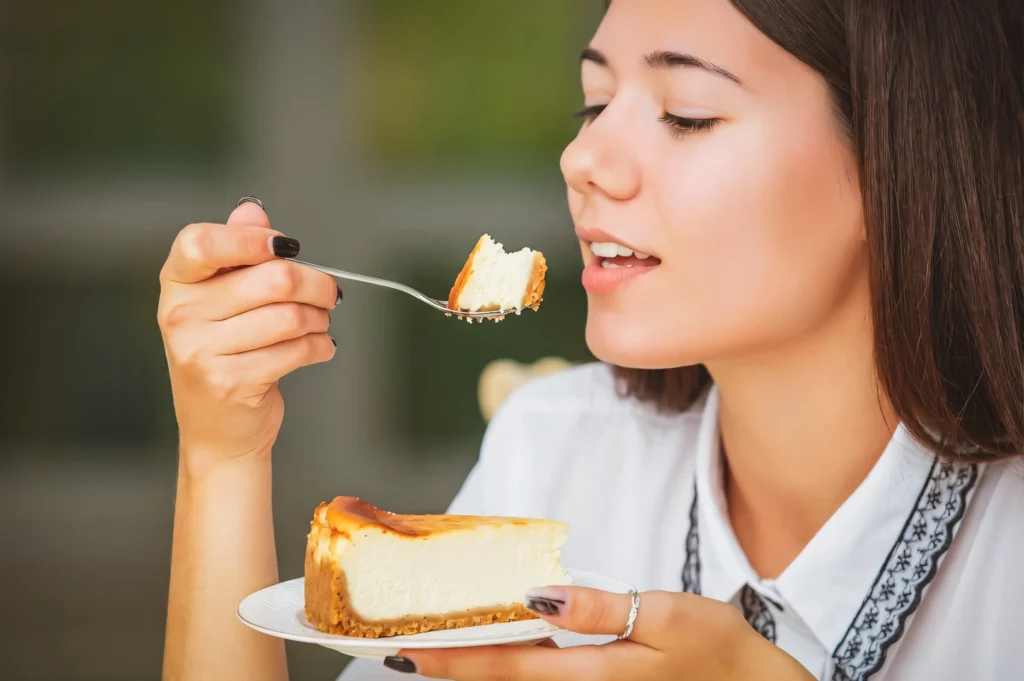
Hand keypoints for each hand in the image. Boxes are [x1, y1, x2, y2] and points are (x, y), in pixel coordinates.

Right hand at [157, 199, 340, 475]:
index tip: (286, 247)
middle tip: (328, 292)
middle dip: (316, 284)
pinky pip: (298, 350)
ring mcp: (201, 352)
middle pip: (273, 279)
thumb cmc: (225, 354)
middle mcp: (180, 315)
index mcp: (176, 284)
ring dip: (321, 319)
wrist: (217, 430)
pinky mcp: (231, 382)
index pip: (201, 242)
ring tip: (320, 324)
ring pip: (291, 316)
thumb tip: (252, 210)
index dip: (250, 238)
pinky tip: (320, 347)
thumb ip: (236, 251)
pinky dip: (321, 346)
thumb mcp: (222, 300)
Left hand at [392, 587, 813, 680]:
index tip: (408, 649)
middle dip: (454, 666)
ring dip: (479, 670)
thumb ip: (601, 611)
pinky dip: (515, 669)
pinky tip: (501, 653)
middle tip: (405, 649)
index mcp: (593, 673)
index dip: (455, 658)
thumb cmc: (721, 651)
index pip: (507, 666)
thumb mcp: (668, 617)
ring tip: (438, 649)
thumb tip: (539, 596)